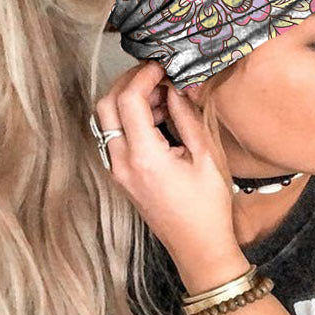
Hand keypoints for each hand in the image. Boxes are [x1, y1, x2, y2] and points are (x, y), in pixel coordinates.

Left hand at [93, 60, 242, 273]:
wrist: (198, 248)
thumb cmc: (208, 208)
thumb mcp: (206, 156)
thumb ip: (187, 116)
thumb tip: (176, 88)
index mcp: (144, 156)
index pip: (128, 99)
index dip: (144, 75)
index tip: (162, 66)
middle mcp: (122, 163)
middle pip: (106, 104)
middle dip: (128, 82)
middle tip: (157, 76)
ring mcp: (117, 171)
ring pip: (105, 120)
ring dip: (127, 100)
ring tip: (162, 97)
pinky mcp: (121, 176)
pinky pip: (114, 137)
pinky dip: (128, 119)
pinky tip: (156, 118)